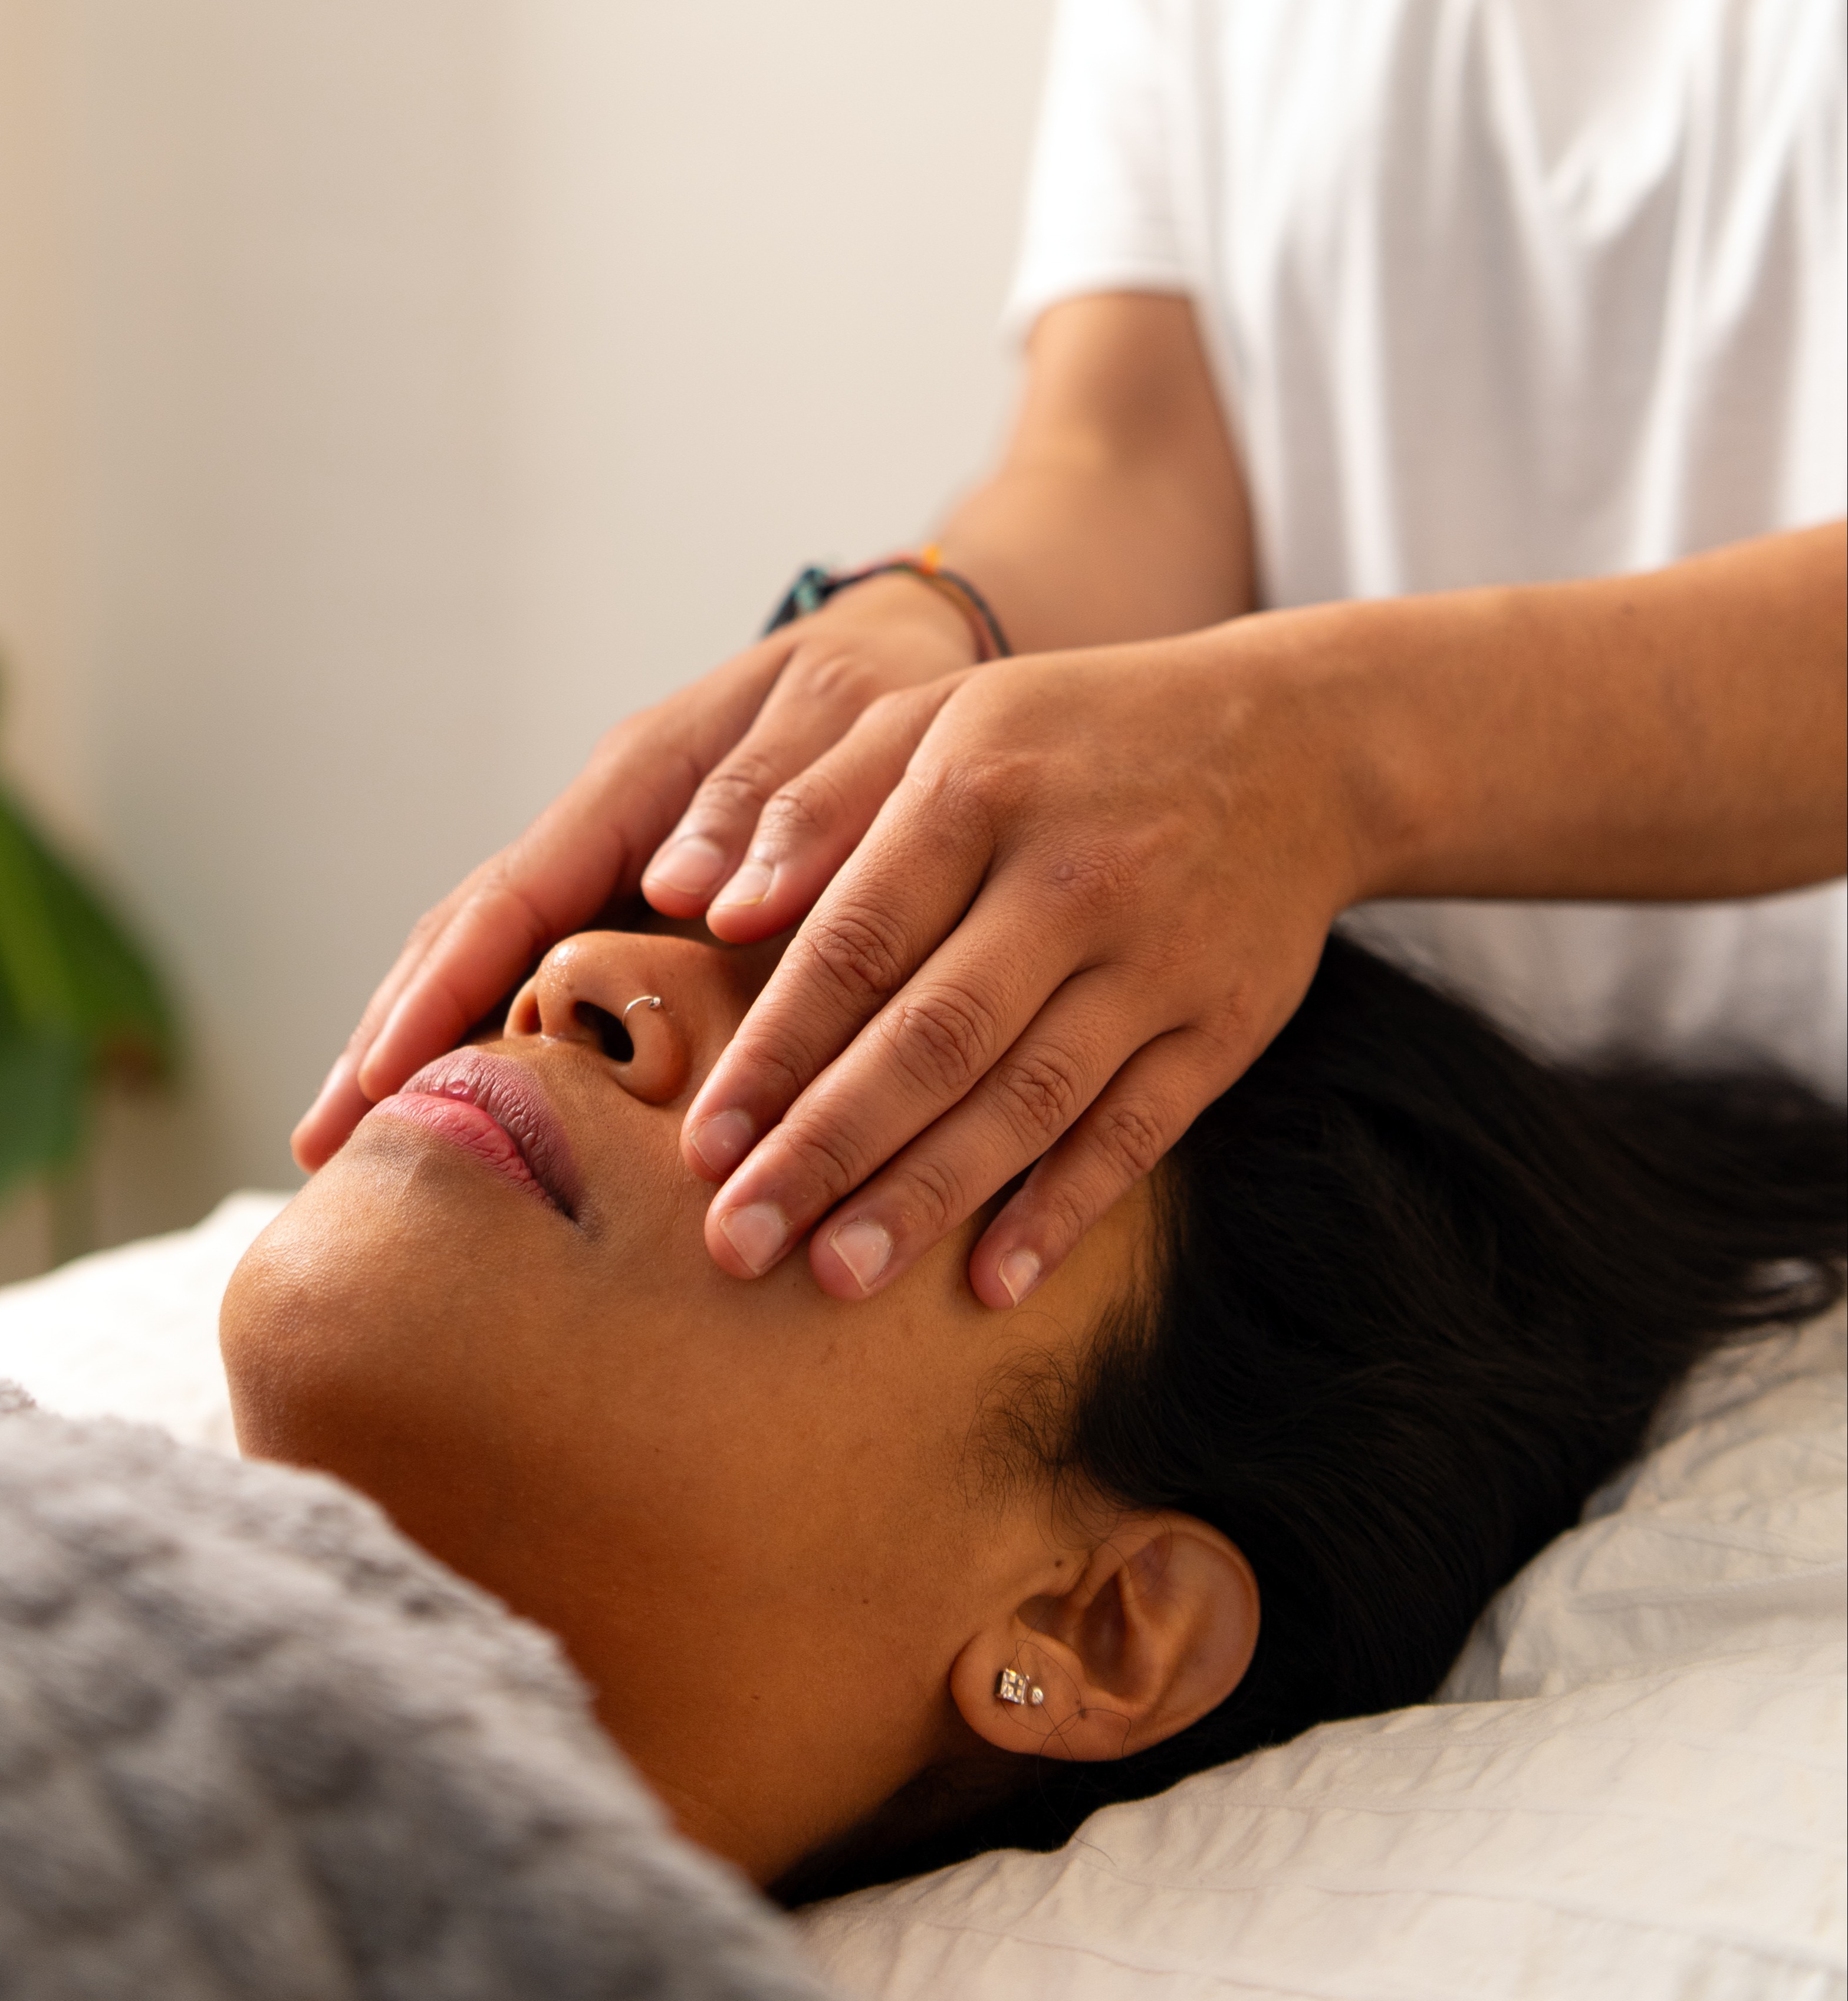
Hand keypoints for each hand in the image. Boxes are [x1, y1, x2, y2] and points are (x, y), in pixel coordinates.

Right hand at [289, 579, 980, 1170]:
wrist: (906, 663)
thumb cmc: (880, 695)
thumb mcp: (842, 722)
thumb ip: (775, 802)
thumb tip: (686, 893)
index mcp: (638, 779)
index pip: (512, 897)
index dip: (440, 991)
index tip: (379, 1080)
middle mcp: (604, 824)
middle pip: (466, 931)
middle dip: (389, 1033)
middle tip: (321, 1145)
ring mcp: (611, 864)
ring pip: (490, 954)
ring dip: (421, 1040)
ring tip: (353, 1141)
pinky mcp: (637, 900)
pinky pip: (545, 968)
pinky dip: (493, 1031)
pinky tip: (470, 1102)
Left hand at [679, 621, 1368, 1306]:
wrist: (1297, 743)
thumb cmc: (1069, 739)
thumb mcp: (935, 718)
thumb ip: (812, 804)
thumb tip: (706, 908)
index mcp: (978, 789)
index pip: (855, 944)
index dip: (773, 1053)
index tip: (704, 1146)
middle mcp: (1072, 877)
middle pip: (932, 1038)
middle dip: (827, 1150)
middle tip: (738, 1244)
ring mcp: (1158, 958)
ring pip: (1028, 1099)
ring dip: (929, 1196)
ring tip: (838, 1277)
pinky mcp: (1226, 1024)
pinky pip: (1137, 1131)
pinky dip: (1065, 1210)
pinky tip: (993, 1282)